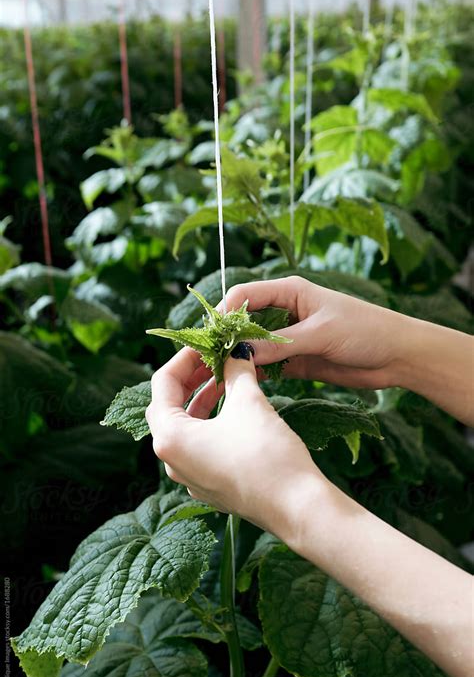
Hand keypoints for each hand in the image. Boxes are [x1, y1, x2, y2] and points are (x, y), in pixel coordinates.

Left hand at [145, 345, 323, 535]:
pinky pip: (200, 447)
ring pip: (186, 428)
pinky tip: (234, 409)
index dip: (184, 357)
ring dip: (202, 400)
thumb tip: (236, 352)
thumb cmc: (266, 454)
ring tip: (226, 378)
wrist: (296, 506)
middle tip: (214, 358)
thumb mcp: (248, 403)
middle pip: (169, 406)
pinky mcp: (210, 486)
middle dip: (191, 378)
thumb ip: (236, 372)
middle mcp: (172, 461)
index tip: (206, 342)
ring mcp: (190, 477)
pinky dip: (211, 423)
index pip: (163, 384)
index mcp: (169, 438)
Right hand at [222, 275, 409, 389]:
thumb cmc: (365, 330)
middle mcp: (284, 311)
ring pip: (252, 346)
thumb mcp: (320, 333)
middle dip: (225, 338)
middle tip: (205, 360)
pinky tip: (240, 386)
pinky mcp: (295, 360)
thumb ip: (281, 343)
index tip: (210, 336)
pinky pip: (266, 366)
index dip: (224, 313)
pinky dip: (253, 374)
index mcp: (290, 291)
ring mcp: (288, 337)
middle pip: (243, 321)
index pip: (244, 295)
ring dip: (236, 358)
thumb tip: (240, 351)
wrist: (398, 356)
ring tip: (216, 376)